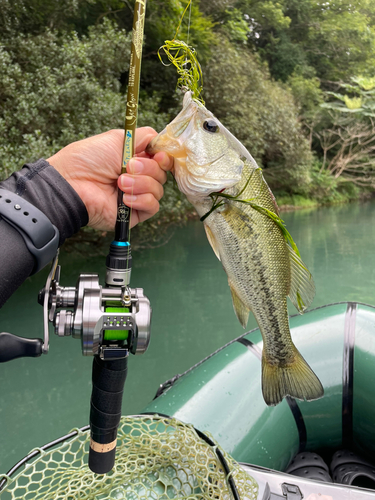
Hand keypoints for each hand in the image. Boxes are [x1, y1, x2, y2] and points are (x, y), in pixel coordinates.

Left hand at [47, 128, 172, 230]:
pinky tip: (124, 198)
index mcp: (134, 158)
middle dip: (148, 168)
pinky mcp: (135, 213)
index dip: (163, 157)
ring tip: (120, 182)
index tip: (158, 155)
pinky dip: (141, 199)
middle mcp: (137, 177)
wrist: (73, 185)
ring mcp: (137, 195)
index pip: (160, 158)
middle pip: (161, 173)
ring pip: (159, 189)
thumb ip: (143, 136)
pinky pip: (153, 206)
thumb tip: (160, 140)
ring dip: (141, 183)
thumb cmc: (88, 160)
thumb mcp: (117, 139)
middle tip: (129, 167)